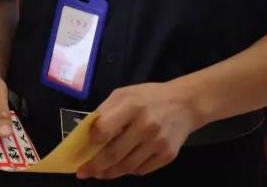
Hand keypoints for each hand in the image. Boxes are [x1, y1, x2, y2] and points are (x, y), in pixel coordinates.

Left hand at [76, 83, 199, 179]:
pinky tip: (121, 167)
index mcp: (132, 106)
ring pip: (127, 167)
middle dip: (94, 166)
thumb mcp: (125, 94)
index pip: (104, 129)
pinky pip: (141, 170)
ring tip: (99, 173)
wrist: (185, 103)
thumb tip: (87, 135)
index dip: (91, 141)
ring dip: (109, 173)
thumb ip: (106, 111)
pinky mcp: (167, 155)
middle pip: (113, 154)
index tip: (81, 149)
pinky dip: (128, 171)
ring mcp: (158, 142)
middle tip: (83, 172)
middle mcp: (146, 125)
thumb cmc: (149, 97)